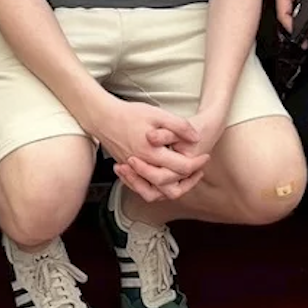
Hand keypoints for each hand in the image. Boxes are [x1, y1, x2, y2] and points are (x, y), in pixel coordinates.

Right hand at [92, 97, 207, 202]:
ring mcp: (133, 171)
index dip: (197, 164)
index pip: (182, 168)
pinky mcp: (127, 171)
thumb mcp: (158, 114)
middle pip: (170, 187)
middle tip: (199, 169)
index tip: (205, 157)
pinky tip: (165, 179)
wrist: (102, 118)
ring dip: (172, 189)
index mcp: (153, 153)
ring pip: (155, 193)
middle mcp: (143, 166)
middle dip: (189, 181)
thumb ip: (179, 126)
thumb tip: (196, 138)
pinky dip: (155, 189)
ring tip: (185, 179)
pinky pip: (143, 189)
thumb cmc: (129, 114)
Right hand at [272, 0, 307, 39]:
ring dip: (297, 22)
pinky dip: (297, 13)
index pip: (283, 12)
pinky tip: (305, 17)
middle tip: (307, 40)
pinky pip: (291, 4)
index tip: (299, 34)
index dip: (290, 25)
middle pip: (285, 15)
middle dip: (295, 30)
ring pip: (288, 11)